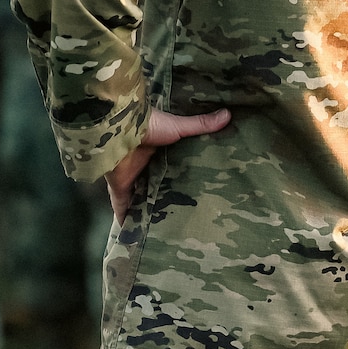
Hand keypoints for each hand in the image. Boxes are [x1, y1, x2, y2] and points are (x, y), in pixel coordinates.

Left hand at [104, 107, 231, 221]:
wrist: (122, 129)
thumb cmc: (150, 126)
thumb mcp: (179, 126)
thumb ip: (200, 125)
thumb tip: (228, 115)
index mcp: (158, 150)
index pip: (169, 166)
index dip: (178, 176)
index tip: (191, 190)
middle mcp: (143, 165)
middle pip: (154, 185)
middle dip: (162, 198)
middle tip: (178, 215)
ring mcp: (130, 178)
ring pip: (138, 198)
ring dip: (145, 210)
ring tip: (160, 230)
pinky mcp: (119, 188)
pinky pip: (121, 207)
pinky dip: (125, 219)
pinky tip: (132, 234)